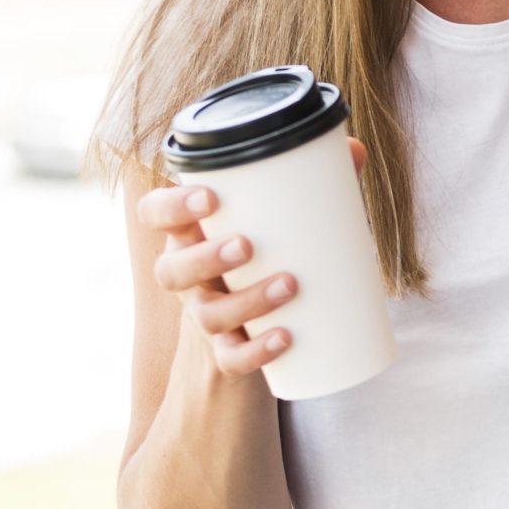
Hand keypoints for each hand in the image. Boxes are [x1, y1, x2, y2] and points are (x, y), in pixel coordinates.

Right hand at [134, 139, 364, 378]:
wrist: (253, 337)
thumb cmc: (266, 260)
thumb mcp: (281, 224)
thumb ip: (313, 184)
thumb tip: (355, 148)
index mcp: (191, 235)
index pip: (154, 215)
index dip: (170, 206)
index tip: (210, 198)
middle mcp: (189, 278)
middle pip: (170, 270)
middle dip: (206, 257)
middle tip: (248, 245)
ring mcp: (204, 318)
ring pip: (206, 315)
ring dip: (246, 301)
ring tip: (290, 284)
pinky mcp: (227, 355)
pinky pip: (231, 359)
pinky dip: (257, 351)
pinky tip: (285, 339)